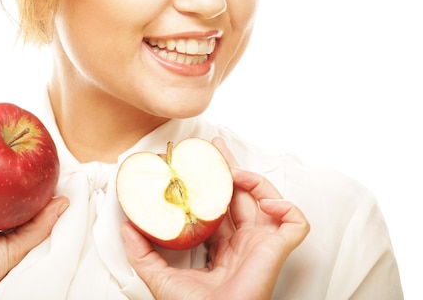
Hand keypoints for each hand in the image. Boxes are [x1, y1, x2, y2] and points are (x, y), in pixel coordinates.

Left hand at [121, 137, 308, 299]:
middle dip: (230, 167)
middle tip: (214, 146)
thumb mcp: (160, 276)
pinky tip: (267, 203)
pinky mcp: (278, 249)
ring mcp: (262, 243)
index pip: (220, 205)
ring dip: (252, 180)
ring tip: (234, 174)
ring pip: (268, 199)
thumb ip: (142, 252)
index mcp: (223, 246)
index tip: (197, 163)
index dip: (212, 182)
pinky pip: (296, 222)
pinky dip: (287, 207)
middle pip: (242, 194)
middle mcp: (244, 241)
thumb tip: (126, 226)